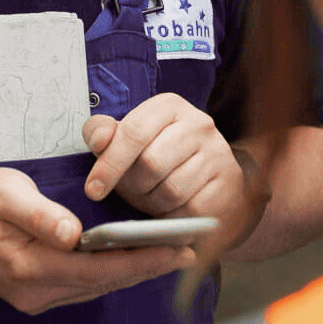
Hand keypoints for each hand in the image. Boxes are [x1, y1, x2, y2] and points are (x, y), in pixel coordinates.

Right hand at [0, 167, 193, 314]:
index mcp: (29, 266)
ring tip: (172, 253)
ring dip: (134, 271)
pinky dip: (113, 273)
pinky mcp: (39, 294)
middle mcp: (36, 292)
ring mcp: (37, 298)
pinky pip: (85, 287)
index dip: (140, 260)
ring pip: (98, 288)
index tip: (176, 249)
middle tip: (190, 250)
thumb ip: (38, 212)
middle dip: (148, 266)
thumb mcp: (3, 193)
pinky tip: (135, 258)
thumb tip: (73, 233)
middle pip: (104, 283)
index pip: (98, 269)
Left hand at [82, 93, 248, 230]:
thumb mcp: (128, 140)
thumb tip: (98, 139)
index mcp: (169, 106)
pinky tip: (170, 210)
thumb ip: (104, 134)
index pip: (134, 132)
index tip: (93, 190)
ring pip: (172, 190)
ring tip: (151, 200)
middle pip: (152, 163)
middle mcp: (199, 124)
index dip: (110, 164)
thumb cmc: (158, 156)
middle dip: (133, 187)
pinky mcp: (228, 182)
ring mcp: (218, 153)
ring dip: (153, 204)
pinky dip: (174, 217)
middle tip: (131, 193)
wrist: (209, 177)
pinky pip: (191, 210)